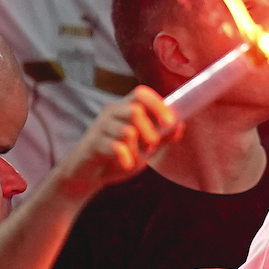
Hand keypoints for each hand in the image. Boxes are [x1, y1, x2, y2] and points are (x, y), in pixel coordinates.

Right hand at [55, 87, 176, 199]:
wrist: (87, 176)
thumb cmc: (117, 157)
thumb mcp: (144, 148)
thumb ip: (162, 137)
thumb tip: (181, 124)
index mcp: (125, 109)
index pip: (141, 93)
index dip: (157, 104)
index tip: (170, 121)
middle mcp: (112, 113)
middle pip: (136, 110)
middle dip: (150, 130)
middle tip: (152, 144)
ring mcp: (101, 127)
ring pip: (128, 131)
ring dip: (137, 148)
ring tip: (135, 158)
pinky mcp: (93, 143)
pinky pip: (116, 148)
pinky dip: (125, 159)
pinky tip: (124, 164)